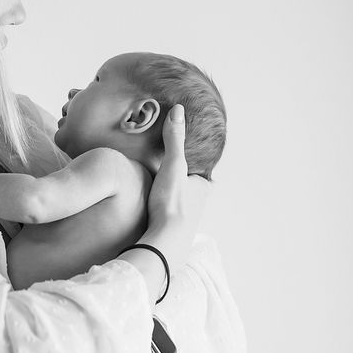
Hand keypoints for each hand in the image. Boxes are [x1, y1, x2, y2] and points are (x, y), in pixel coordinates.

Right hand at [143, 104, 209, 273]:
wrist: (162, 242)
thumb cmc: (171, 203)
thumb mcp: (173, 165)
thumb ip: (174, 139)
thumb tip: (179, 109)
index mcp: (203, 186)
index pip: (198, 166)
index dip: (187, 159)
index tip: (177, 151)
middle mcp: (199, 202)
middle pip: (187, 182)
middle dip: (178, 177)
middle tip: (162, 165)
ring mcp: (186, 216)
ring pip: (177, 197)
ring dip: (168, 191)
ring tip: (153, 181)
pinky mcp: (171, 227)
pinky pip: (167, 209)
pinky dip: (160, 204)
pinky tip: (148, 202)